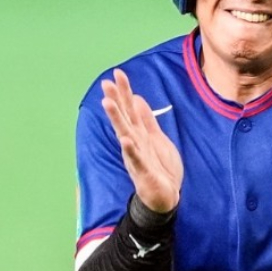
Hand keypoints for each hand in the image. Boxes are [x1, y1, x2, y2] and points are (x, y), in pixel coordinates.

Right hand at [101, 69, 182, 213]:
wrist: (165, 197)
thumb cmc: (160, 168)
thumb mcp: (157, 139)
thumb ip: (147, 120)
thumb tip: (137, 99)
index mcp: (139, 134)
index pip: (130, 109)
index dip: (125, 91)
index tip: (117, 73)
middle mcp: (134, 143)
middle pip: (124, 118)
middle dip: (116, 100)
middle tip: (106, 83)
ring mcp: (137, 157)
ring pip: (125, 135)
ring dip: (117, 119)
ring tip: (108, 103)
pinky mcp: (143, 172)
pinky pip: (136, 159)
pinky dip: (130, 150)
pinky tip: (125, 139)